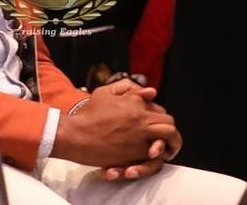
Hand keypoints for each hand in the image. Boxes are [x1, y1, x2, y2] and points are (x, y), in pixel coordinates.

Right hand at [52, 78, 179, 168]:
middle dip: (171, 133)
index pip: (161, 111)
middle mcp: (142, 119)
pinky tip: (152, 158)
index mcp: (137, 103)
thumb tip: (150, 92)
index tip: (156, 126)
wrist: (75, 134)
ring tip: (168, 151)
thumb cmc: (88, 113)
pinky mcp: (133, 154)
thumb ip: (127, 87)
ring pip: (167, 140)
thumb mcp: (105, 92)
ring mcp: (139, 137)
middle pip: (169, 124)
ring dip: (170, 145)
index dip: (160, 119)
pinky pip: (153, 156)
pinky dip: (155, 157)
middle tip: (170, 140)